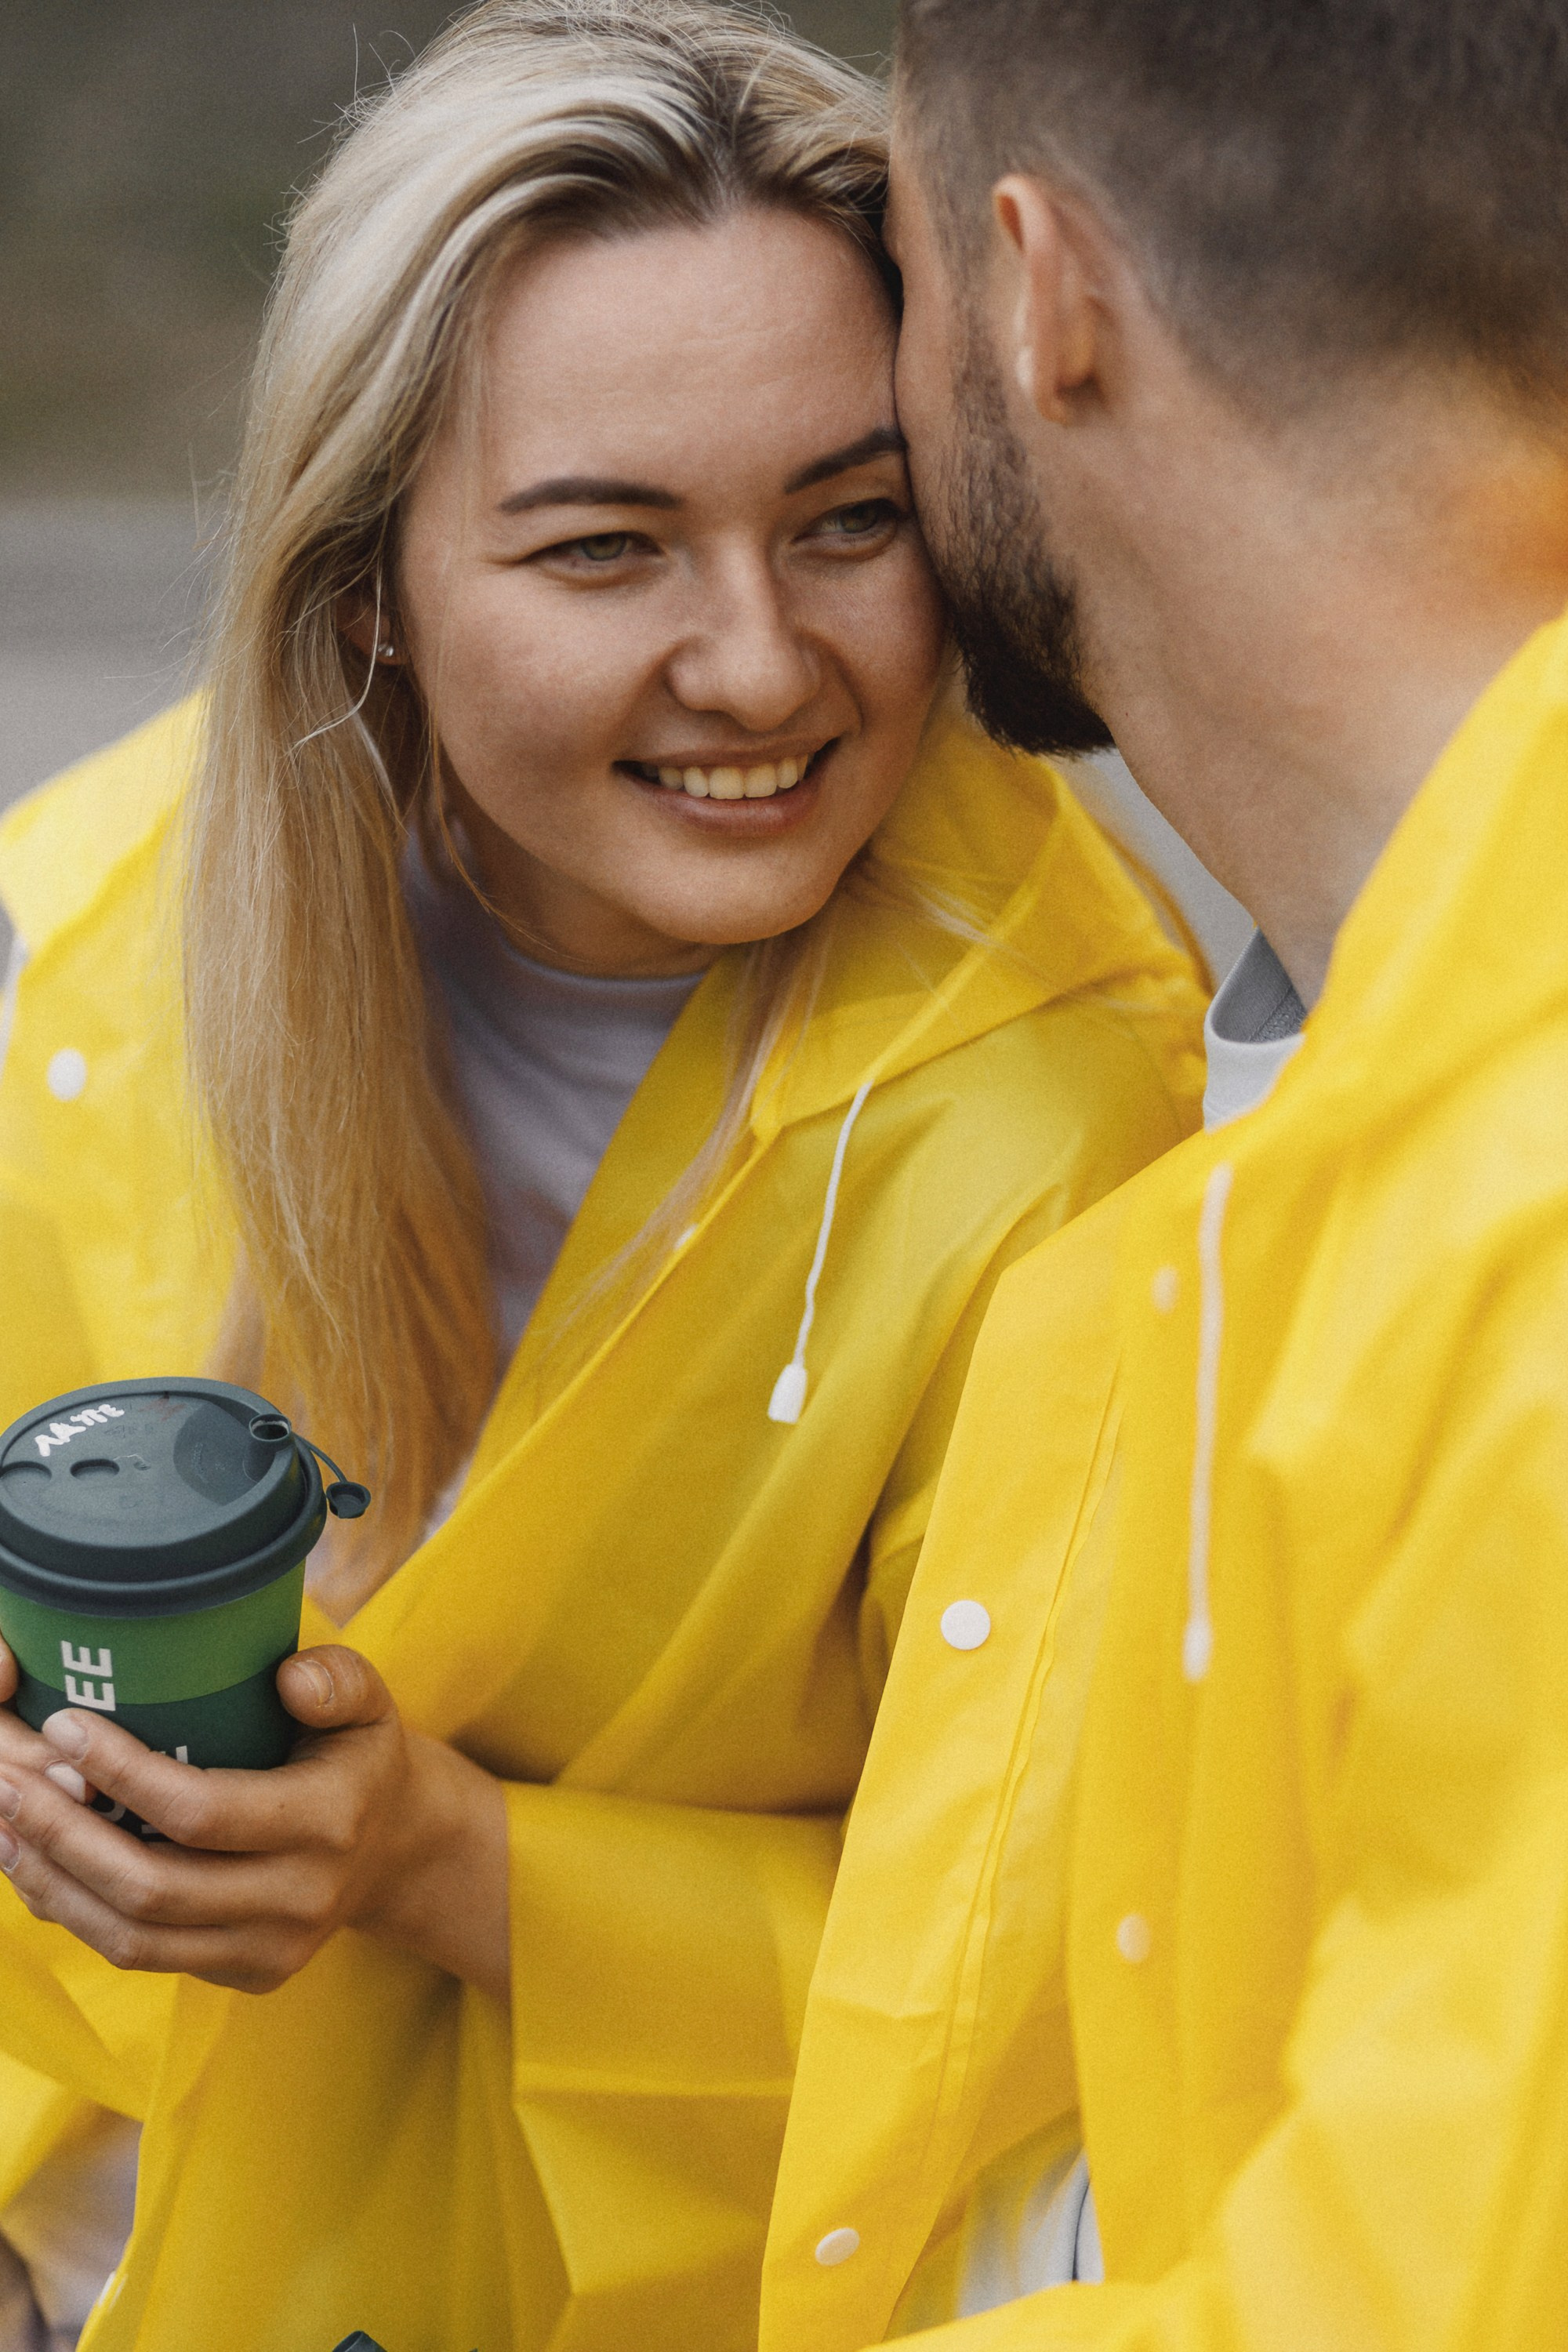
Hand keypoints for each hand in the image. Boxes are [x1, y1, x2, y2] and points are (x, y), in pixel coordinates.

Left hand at [0, 1637, 508, 2000]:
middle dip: (64, 1835)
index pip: (203, 1812)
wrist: (399, 1849)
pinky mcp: (244, 1978)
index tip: (64, 1723)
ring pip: (133, 1938)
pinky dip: (78, 1912)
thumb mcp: (369, 1700)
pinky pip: (141, 1956)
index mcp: (328, 1823)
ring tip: (1, 1823)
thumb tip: (287, 1680)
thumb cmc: (360, 1755)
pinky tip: (37, 1863)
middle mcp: (299, 1900)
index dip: (123, 1775)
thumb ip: (337, 1679)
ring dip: (54, 1882)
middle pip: (153, 1889)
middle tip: (6, 1778)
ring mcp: (269, 1952)